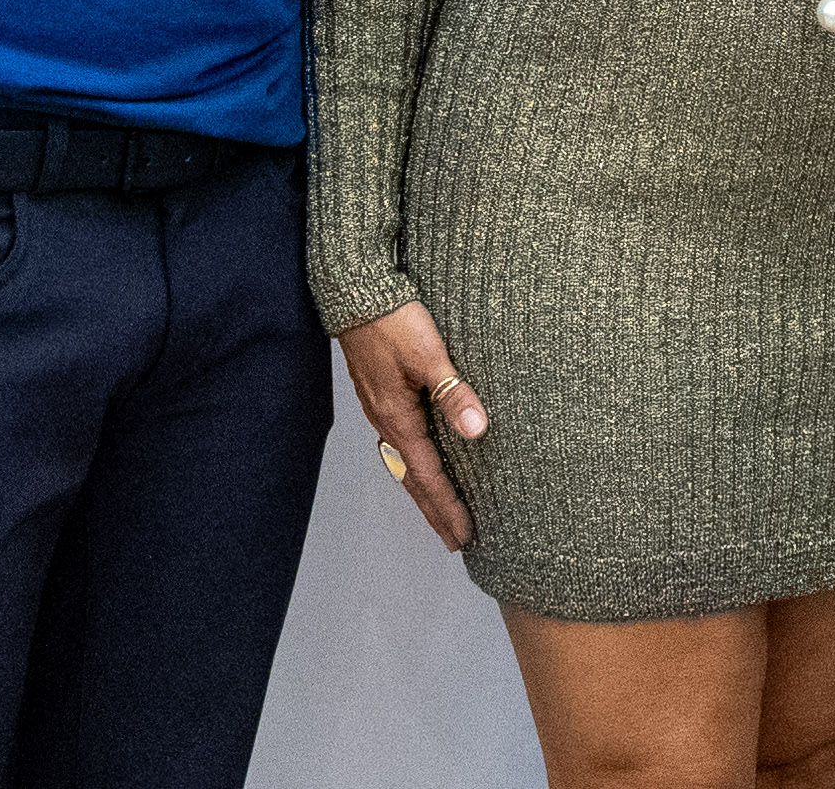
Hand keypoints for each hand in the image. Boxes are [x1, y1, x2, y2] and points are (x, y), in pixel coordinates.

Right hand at [339, 300, 487, 549]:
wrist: (356, 293)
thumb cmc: (393, 320)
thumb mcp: (429, 354)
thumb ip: (453, 392)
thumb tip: (477, 431)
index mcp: (398, 418)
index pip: (428, 476)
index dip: (448, 507)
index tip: (465, 535)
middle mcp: (386, 421)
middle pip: (412, 479)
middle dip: (434, 511)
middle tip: (455, 541)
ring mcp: (380, 409)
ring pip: (404, 463)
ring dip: (423, 491)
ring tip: (441, 512)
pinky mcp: (380, 395)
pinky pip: (399, 443)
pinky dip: (415, 465)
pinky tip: (423, 463)